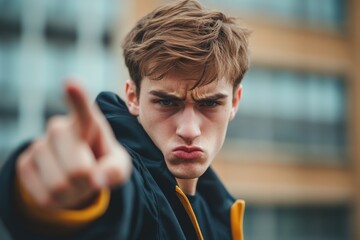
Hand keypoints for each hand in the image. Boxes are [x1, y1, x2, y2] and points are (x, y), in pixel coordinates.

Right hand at [16, 81, 131, 208]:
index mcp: (88, 124)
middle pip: (78, 168)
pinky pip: (43, 195)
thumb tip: (96, 179)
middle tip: (92, 177)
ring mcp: (39, 145)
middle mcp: (60, 128)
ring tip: (77, 182)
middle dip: (89, 182)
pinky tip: (62, 188)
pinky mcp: (25, 163)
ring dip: (74, 193)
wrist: (80, 175)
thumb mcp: (119, 167)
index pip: (83, 110)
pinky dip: (58, 201)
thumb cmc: (104, 164)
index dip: (77, 98)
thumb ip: (115, 171)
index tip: (71, 83)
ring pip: (59, 184)